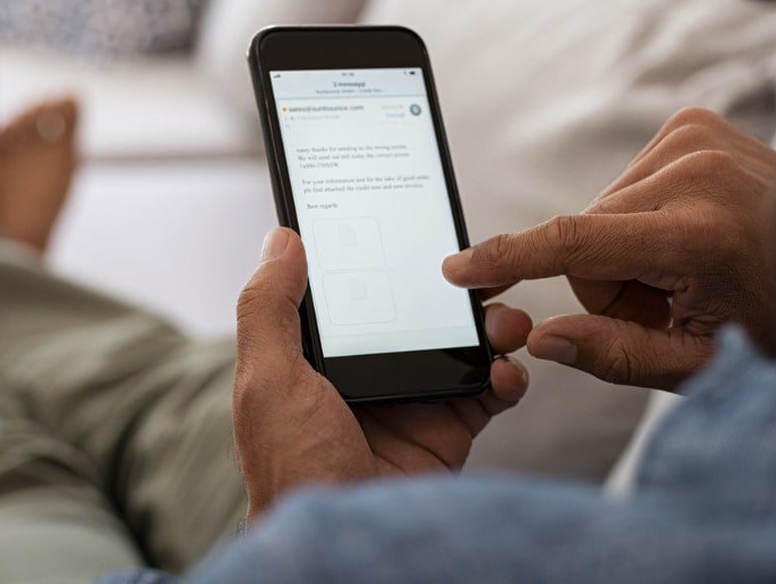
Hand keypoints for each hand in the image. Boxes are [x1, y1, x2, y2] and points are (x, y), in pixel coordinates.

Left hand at [233, 228, 529, 523]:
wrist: (347, 547)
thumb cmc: (292, 469)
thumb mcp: (267, 380)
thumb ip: (269, 308)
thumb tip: (281, 239)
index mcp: (321, 357)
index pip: (359, 291)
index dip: (388, 259)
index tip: (417, 228)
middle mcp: (370, 373)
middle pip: (422, 312)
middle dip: (456, 289)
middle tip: (482, 273)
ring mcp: (413, 401)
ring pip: (462, 344)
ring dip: (491, 326)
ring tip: (503, 322)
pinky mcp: (448, 431)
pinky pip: (489, 392)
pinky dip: (507, 377)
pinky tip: (504, 372)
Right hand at [443, 109, 775, 389]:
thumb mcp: (702, 363)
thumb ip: (615, 354)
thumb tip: (540, 341)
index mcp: (699, 235)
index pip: (573, 243)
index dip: (507, 258)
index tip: (457, 267)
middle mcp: (696, 172)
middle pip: (584, 237)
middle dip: (610, 280)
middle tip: (672, 300)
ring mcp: (699, 137)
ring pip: (601, 210)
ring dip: (628, 248)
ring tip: (692, 266)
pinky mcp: (696, 123)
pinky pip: (625, 181)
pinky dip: (644, 215)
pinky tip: (691, 231)